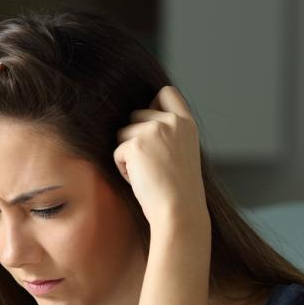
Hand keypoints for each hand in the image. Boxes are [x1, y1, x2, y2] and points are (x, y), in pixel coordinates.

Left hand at [113, 86, 208, 232]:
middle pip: (135, 115)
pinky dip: (123, 169)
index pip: (167, 93)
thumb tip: (137, 121)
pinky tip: (141, 180)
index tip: (150, 124)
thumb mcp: (183, 153)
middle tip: (151, 165)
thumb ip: (168, 134)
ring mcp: (153, 130)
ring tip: (147, 174)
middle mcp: (171, 122)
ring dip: (127, 155)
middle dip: (134, 138)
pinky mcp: (135, 144)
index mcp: (187, 124)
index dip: (153, 103)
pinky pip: (116, 153)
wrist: (179, 211)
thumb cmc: (178, 191)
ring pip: (122, 134)